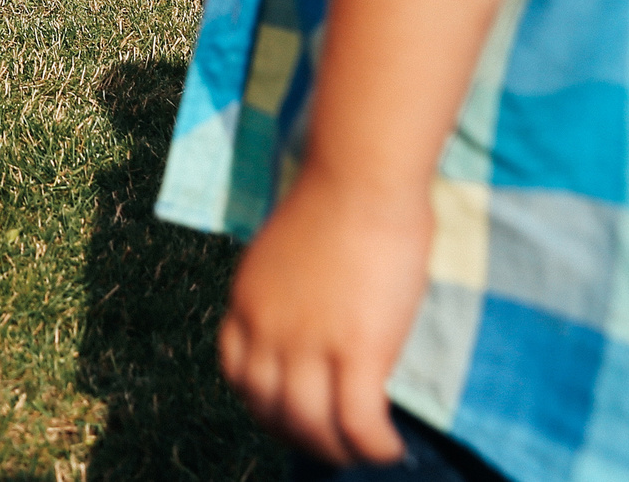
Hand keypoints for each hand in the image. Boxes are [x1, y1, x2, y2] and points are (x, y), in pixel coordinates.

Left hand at [220, 163, 430, 468]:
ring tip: (363, 454)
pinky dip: (374, 446)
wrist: (360, 175)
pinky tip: (391, 451)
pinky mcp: (357, 348)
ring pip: (311, 425)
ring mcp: (309, 341)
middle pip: (269, 407)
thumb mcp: (288, 248)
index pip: (237, 372)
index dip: (261, 402)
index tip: (288, 411)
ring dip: (336, 450)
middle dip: (298, 434)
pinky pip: (359, 422)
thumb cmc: (339, 196)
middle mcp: (268, 328)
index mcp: (247, 300)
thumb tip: (316, 310)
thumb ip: (291, 287)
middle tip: (330, 444)